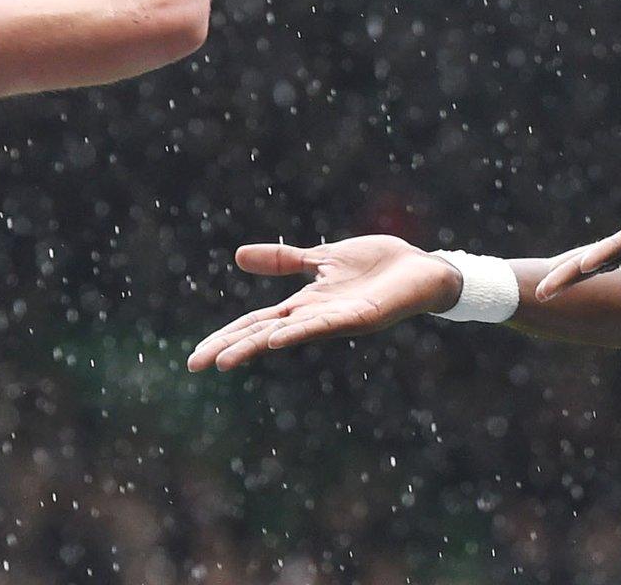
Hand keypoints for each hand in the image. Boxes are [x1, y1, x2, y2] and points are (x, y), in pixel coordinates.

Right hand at [186, 235, 459, 371]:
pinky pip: (325, 325)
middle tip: (195, 364)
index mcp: (306, 304)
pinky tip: (277, 339)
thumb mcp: (321, 257)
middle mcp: (317, 317)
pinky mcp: (361, 316)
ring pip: (288, 334)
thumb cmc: (378, 266)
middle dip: (229, 348)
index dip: (226, 336)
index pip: (257, 323)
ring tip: (225, 359)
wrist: (424, 268)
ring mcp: (337, 319)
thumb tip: (238, 256)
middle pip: (264, 334)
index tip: (196, 355)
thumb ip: (284, 260)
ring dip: (256, 346)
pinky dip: (299, 332)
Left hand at [536, 120, 620, 299]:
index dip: (612, 251)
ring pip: (607, 263)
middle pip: (610, 259)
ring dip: (574, 276)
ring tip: (541, 290)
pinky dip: (588, 268)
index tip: (586, 265)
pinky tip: (565, 274)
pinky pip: (613, 259)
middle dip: (577, 275)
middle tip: (543, 290)